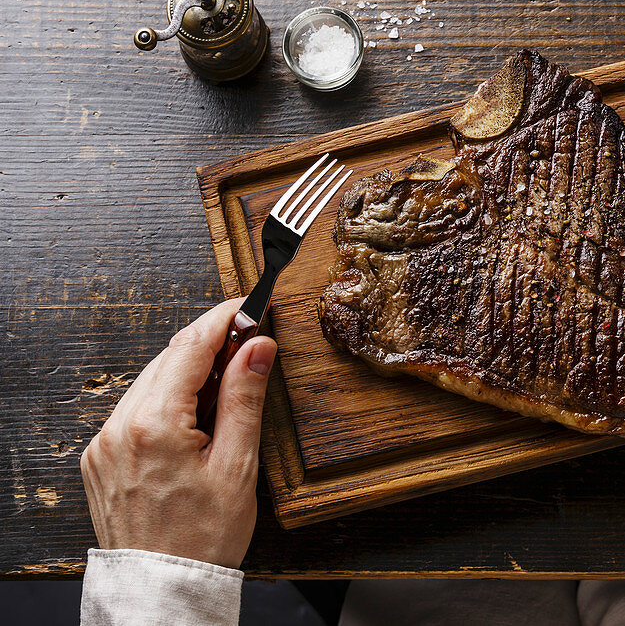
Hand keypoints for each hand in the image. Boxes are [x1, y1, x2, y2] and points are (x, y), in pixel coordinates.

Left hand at [80, 299, 276, 568]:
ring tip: (228, 382)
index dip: (223, 319)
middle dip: (209, 343)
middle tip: (250, 341)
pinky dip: (166, 398)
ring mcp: (104, 442)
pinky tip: (195, 413)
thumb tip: (258, 346)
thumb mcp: (238, 464)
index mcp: (154, 425)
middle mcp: (119, 427)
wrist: (163, 586)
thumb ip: (244, 397)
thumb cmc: (204, 536)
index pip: (190, 347)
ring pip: (150, 381)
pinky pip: (135, 408)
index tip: (249, 304)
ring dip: (188, 371)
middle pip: (168, 359)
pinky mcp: (100, 456)